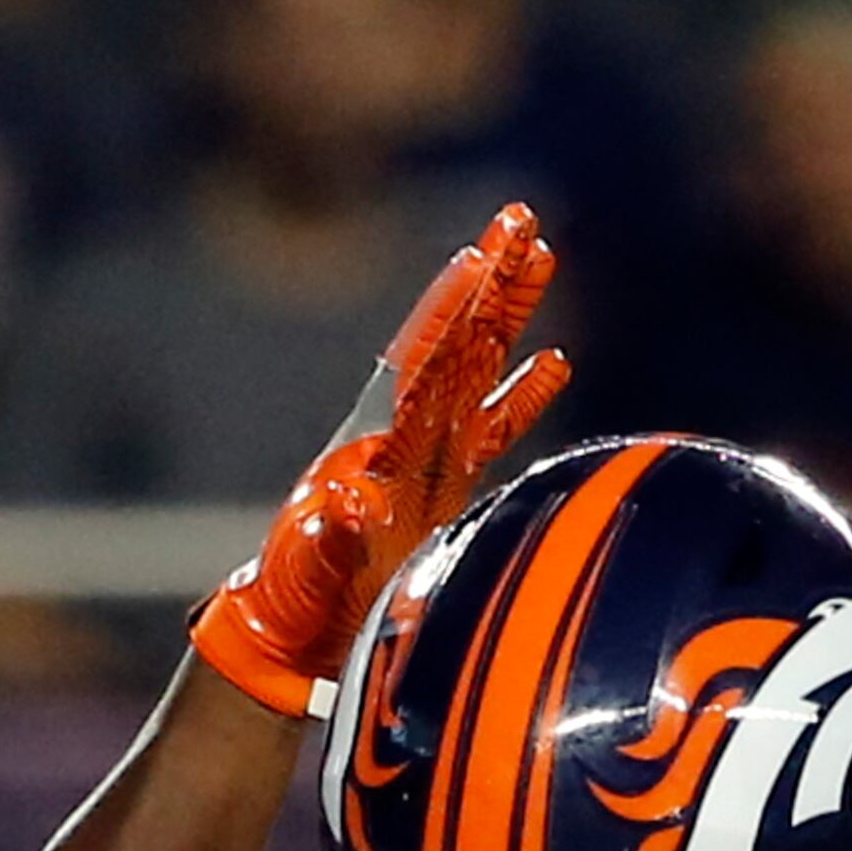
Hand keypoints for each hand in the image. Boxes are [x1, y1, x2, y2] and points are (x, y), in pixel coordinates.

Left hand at [189, 206, 568, 720]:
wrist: (294, 634)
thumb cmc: (297, 605)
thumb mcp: (308, 574)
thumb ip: (330, 541)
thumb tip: (349, 507)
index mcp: (373, 446)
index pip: (417, 363)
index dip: (444, 313)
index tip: (473, 258)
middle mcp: (403, 436)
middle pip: (455, 341)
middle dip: (488, 281)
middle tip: (521, 216)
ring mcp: (426, 457)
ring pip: (477, 366)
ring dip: (508, 313)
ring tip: (542, 254)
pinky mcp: (445, 487)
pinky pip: (492, 430)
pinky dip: (522, 396)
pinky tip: (557, 362)